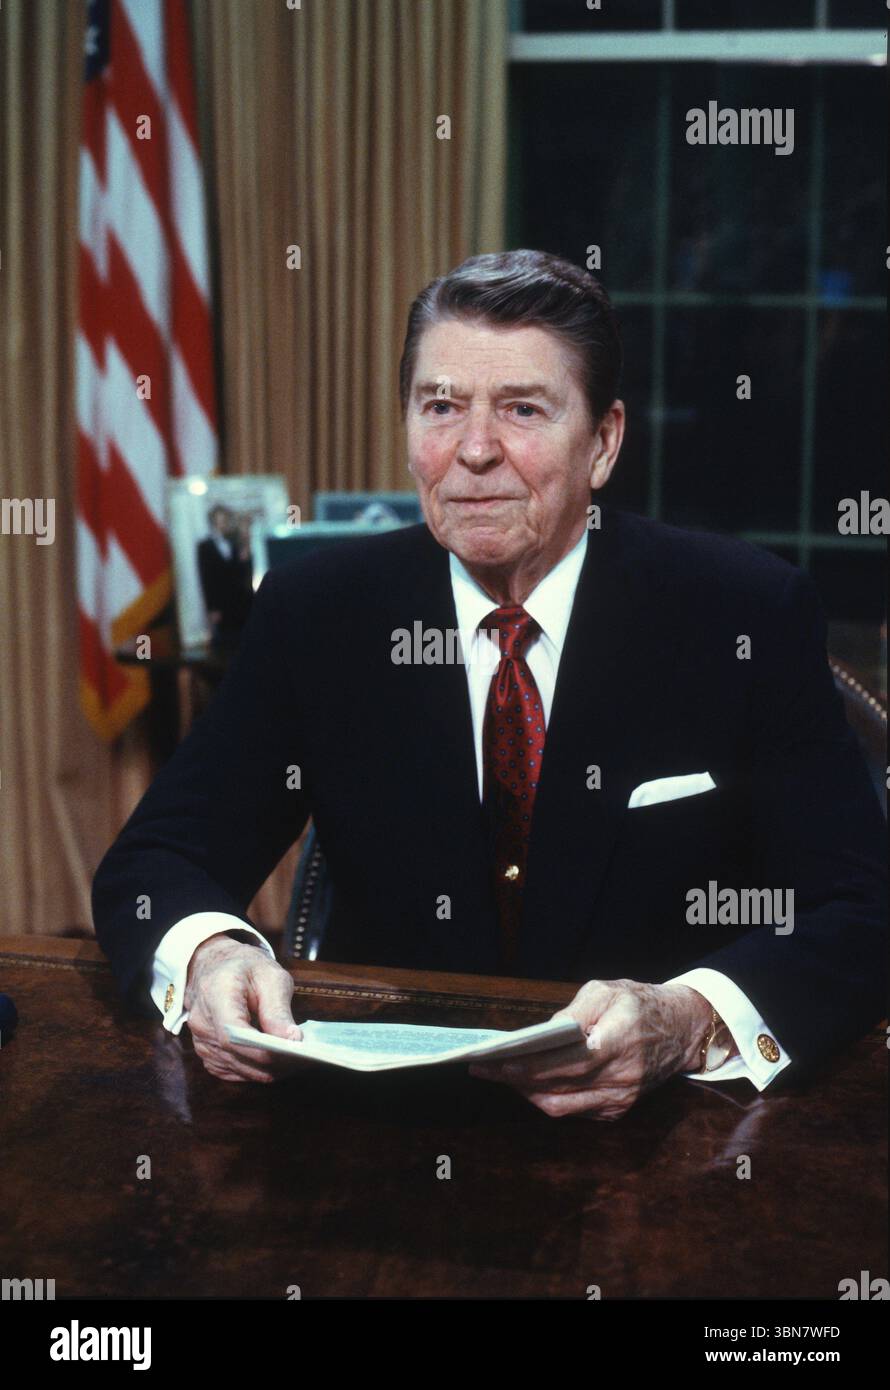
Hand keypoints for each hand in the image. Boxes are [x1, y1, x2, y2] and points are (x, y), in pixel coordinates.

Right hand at [184, 934, 302, 1082]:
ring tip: (296, 1062)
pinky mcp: (207, 1054)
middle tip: (306, 1060)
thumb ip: (278, 1009)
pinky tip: (276, 1063)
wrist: (216, 966)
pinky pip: (233, 1071)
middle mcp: (202, 1021)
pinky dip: (255, 1070)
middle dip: (272, 1062)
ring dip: (266, 1070)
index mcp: (215, 993)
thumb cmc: (246, 967)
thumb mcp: (270, 976)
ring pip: (236, 1068)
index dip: (261, 1049)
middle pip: (235, 1055)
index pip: (233, 1033)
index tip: (291, 1052)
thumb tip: (292, 1040)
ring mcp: (200, 1041)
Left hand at [468, 980, 714, 1119]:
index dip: (528, 1066)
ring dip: (528, 1093)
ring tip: (501, 1076)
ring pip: (563, 1106)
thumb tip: (540, 1035)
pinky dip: (550, 1098)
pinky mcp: (619, 1110)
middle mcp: (621, 1077)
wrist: (682, 1028)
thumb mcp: (606, 991)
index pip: (564, 1062)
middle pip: (558, 1088)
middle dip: (517, 1080)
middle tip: (486, 1070)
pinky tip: (529, 1084)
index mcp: (618, 1041)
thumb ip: (572, 1012)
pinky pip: (575, 1110)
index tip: (497, 1061)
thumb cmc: (640, 1003)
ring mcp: (621, 1099)